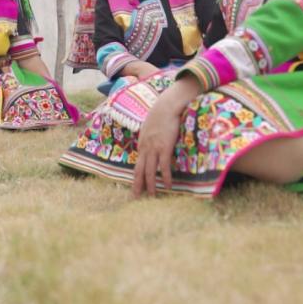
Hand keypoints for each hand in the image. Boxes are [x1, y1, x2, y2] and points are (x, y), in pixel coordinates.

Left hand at [131, 77, 201, 197]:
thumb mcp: (150, 126)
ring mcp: (153, 148)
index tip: (136, 186)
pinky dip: (164, 177)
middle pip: (139, 170)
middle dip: (137, 185)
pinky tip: (167, 186)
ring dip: (150, 185)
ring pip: (149, 171)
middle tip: (135, 197)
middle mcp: (145, 148)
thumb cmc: (161, 114)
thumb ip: (150, 135)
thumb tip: (153, 140)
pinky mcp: (164, 148)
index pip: (137, 163)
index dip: (136, 176)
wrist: (166, 106)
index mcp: (142, 143)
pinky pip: (163, 166)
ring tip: (151, 196)